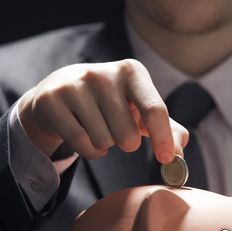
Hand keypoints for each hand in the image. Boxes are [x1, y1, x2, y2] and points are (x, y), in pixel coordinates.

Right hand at [18, 59, 187, 162]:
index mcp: (131, 71)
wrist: (60, 93)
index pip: (154, 110)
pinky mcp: (51, 100)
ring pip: (104, 142)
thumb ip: (167, 129)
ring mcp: (74, 85)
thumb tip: (180, 153)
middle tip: (116, 128)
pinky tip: (84, 134)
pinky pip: (82, 145)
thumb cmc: (111, 105)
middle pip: (128, 136)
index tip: (167, 159)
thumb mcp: (141, 110)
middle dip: (126, 142)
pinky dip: (89, 151)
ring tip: (97, 126)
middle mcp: (103, 74)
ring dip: (105, 145)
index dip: (163, 139)